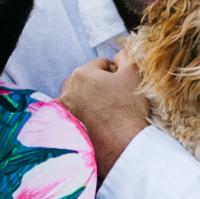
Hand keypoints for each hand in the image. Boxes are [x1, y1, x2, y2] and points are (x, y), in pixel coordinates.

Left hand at [59, 51, 148, 178]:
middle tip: (115, 97)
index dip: (116, 72)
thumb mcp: (133, 73)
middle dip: (100, 83)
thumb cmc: (129, 107)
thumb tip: (117, 55)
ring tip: (107, 109)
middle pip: (87, 78)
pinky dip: (81, 112)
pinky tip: (95, 120)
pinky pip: (72, 112)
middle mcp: (68, 89)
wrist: (123, 143)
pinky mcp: (68, 124)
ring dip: (90, 97)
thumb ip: (124, 56)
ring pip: (79, 94)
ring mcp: (66, 108)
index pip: (101, 64)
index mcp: (81, 73)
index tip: (123, 85)